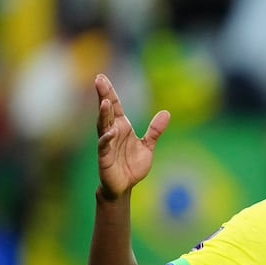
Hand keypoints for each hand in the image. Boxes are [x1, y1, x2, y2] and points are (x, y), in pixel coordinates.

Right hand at [95, 73, 170, 199]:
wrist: (124, 186)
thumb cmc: (131, 165)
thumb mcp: (147, 146)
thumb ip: (155, 130)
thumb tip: (166, 113)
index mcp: (121, 127)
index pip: (115, 106)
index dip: (109, 92)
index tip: (102, 77)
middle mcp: (112, 132)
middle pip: (106, 111)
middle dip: (103, 95)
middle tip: (99, 80)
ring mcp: (107, 144)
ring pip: (103, 126)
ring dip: (103, 114)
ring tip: (104, 102)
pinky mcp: (104, 158)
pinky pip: (104, 146)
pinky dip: (107, 139)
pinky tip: (110, 132)